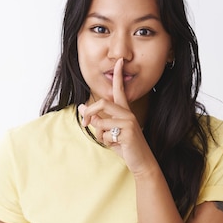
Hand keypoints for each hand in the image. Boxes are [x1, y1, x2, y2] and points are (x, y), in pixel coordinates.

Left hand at [78, 58, 156, 174]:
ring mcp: (129, 122)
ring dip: (99, 134)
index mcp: (124, 111)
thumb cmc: (125, 146)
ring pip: (101, 122)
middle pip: (102, 103)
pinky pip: (106, 135)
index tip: (119, 61)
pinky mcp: (128, 133)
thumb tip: (81, 107)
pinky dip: (106, 142)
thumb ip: (97, 119)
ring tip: (109, 140)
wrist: (141, 161)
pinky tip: (117, 145)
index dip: (118, 76)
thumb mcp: (108, 131)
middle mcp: (127, 114)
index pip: (120, 90)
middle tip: (84, 122)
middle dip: (89, 112)